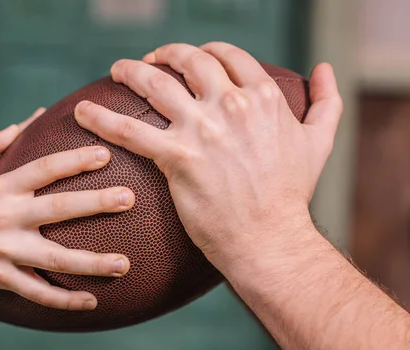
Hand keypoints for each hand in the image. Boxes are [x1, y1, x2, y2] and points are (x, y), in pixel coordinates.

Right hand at [0, 109, 134, 309]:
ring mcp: (5, 251)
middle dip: (95, 203)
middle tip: (129, 198)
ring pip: (54, 258)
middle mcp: (6, 217)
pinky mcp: (2, 278)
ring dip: (91, 262)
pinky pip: (37, 292)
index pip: (43, 169)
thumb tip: (33, 116)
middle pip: (57, 209)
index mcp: (1, 188)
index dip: (73, 160)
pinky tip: (91, 303)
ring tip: (124, 264)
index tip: (105, 154)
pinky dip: (63, 299)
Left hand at [74, 43, 341, 269]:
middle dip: (164, 55)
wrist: (269, 238)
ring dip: (129, 72)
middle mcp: (231, 104)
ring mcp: (203, 129)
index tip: (186, 59)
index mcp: (262, 96)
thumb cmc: (291, 195)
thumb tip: (326, 69)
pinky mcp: (177, 157)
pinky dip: (102, 118)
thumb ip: (326, 101)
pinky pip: (130, 130)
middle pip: (187, 61)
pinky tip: (82, 112)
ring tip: (115, 71)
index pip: (226, 56)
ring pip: (154, 85)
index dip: (203, 51)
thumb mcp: (319, 142)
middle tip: (147, 63)